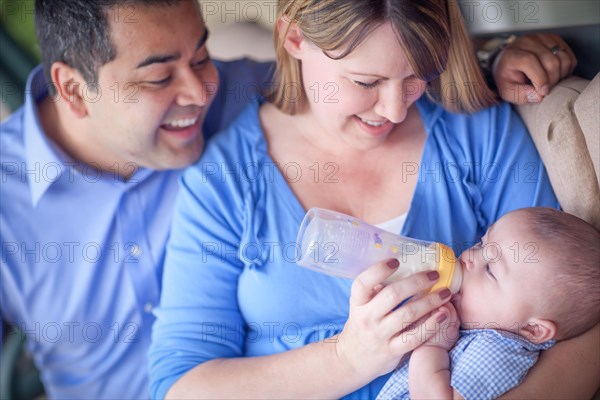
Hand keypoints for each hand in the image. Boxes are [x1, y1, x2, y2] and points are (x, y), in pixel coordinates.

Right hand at [335, 259, 452, 379]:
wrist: (352, 359)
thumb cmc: (362, 324)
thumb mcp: (361, 305)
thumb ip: (375, 289)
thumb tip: (402, 266)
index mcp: (358, 302)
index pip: (363, 283)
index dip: (378, 270)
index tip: (396, 261)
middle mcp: (366, 317)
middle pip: (392, 295)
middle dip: (416, 282)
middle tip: (434, 274)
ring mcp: (379, 335)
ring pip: (408, 315)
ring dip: (430, 301)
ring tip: (445, 293)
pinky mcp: (392, 351)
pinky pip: (415, 337)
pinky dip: (431, 325)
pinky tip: (442, 315)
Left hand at [493, 33, 576, 103]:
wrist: (507, 62)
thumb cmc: (508, 78)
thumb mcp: (507, 91)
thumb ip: (520, 95)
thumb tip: (540, 96)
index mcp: (512, 54)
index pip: (530, 61)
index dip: (540, 79)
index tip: (543, 91)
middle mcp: (527, 42)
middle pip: (550, 61)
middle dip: (552, 80)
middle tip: (546, 90)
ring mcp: (542, 38)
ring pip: (563, 58)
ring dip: (561, 75)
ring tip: (550, 82)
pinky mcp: (554, 39)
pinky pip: (569, 55)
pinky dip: (567, 68)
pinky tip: (557, 74)